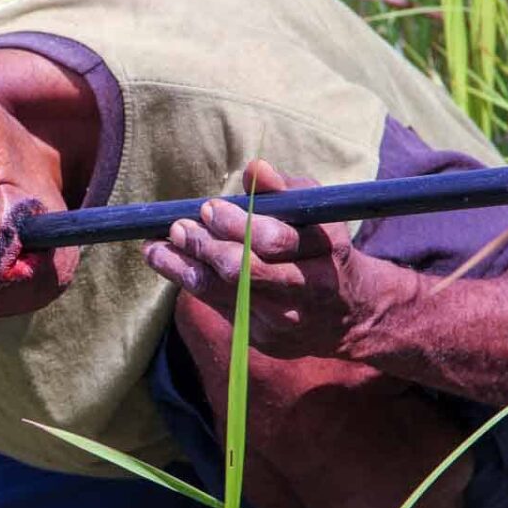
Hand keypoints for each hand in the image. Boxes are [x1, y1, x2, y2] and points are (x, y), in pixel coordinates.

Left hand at [143, 159, 407, 358]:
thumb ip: (285, 190)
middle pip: (244, 270)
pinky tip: (166, 261)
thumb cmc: (322, 247)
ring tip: (157, 246)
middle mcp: (306, 289)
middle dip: (205, 245)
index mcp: (324, 250)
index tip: (208, 207)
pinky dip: (188, 281)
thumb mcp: (316, 213)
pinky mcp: (263, 338)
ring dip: (183, 265)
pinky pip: (218, 306)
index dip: (236, 224)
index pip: (275, 240)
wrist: (350, 313)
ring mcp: (283, 319)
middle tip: (179, 226)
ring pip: (223, 292)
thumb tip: (254, 169)